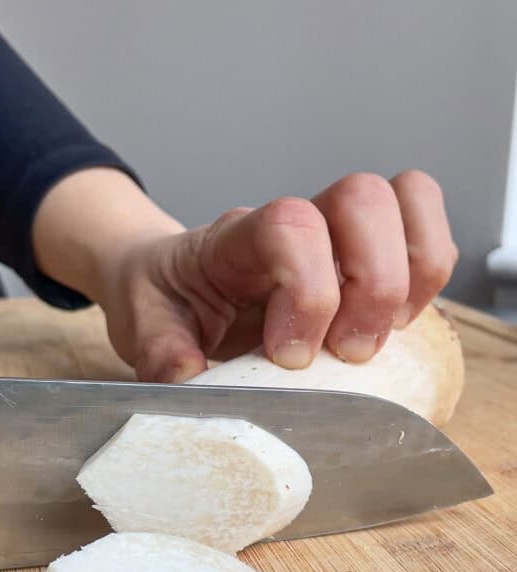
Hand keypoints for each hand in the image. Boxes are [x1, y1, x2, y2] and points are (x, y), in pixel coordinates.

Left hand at [34, 168, 457, 381]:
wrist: (169, 284)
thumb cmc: (163, 303)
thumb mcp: (143, 328)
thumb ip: (159, 351)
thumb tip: (188, 374)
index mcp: (233, 240)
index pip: (289, 224)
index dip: (307, 291)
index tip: (289, 356)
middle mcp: (294, 223)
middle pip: (363, 197)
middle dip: (371, 286)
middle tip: (345, 353)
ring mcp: (336, 234)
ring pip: (407, 201)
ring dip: (411, 277)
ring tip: (378, 339)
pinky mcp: (365, 257)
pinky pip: (424, 235)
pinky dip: (427, 278)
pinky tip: (394, 327)